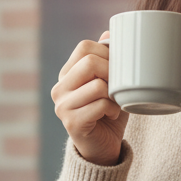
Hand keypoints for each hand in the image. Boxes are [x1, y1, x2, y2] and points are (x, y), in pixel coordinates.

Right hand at [51, 31, 128, 166]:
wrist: (103, 148)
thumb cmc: (109, 113)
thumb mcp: (110, 83)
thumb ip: (108, 59)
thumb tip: (110, 31)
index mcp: (66, 74)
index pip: (84, 47)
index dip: (107, 52)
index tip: (119, 67)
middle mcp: (59, 88)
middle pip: (89, 63)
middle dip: (113, 71)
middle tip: (121, 85)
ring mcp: (62, 106)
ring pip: (97, 85)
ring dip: (114, 94)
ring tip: (116, 102)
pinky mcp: (71, 123)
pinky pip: (100, 105)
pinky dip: (113, 109)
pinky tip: (112, 115)